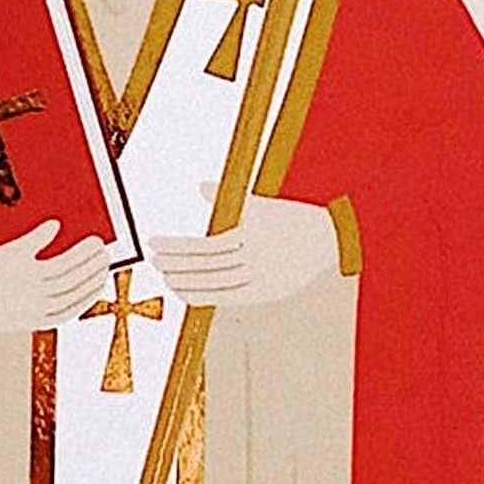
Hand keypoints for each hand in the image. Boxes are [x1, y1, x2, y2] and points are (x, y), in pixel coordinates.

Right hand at [0, 217, 111, 333]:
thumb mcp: (10, 250)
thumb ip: (35, 238)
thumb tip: (55, 224)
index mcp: (27, 275)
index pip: (65, 262)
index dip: (84, 252)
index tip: (96, 242)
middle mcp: (34, 295)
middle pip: (72, 280)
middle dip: (92, 266)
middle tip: (106, 253)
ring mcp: (36, 311)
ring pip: (72, 298)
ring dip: (92, 284)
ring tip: (103, 271)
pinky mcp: (35, 323)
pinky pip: (65, 315)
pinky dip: (81, 304)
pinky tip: (90, 294)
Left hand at [147, 193, 338, 309]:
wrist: (330, 238)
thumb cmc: (293, 217)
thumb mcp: (262, 203)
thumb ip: (228, 196)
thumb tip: (199, 186)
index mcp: (253, 234)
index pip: (205, 244)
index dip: (177, 246)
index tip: (155, 243)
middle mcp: (257, 258)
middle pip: (207, 266)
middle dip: (176, 264)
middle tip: (153, 260)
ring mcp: (262, 278)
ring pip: (216, 284)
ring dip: (187, 282)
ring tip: (166, 278)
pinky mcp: (266, 292)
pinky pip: (229, 297)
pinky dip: (204, 296)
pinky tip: (185, 293)